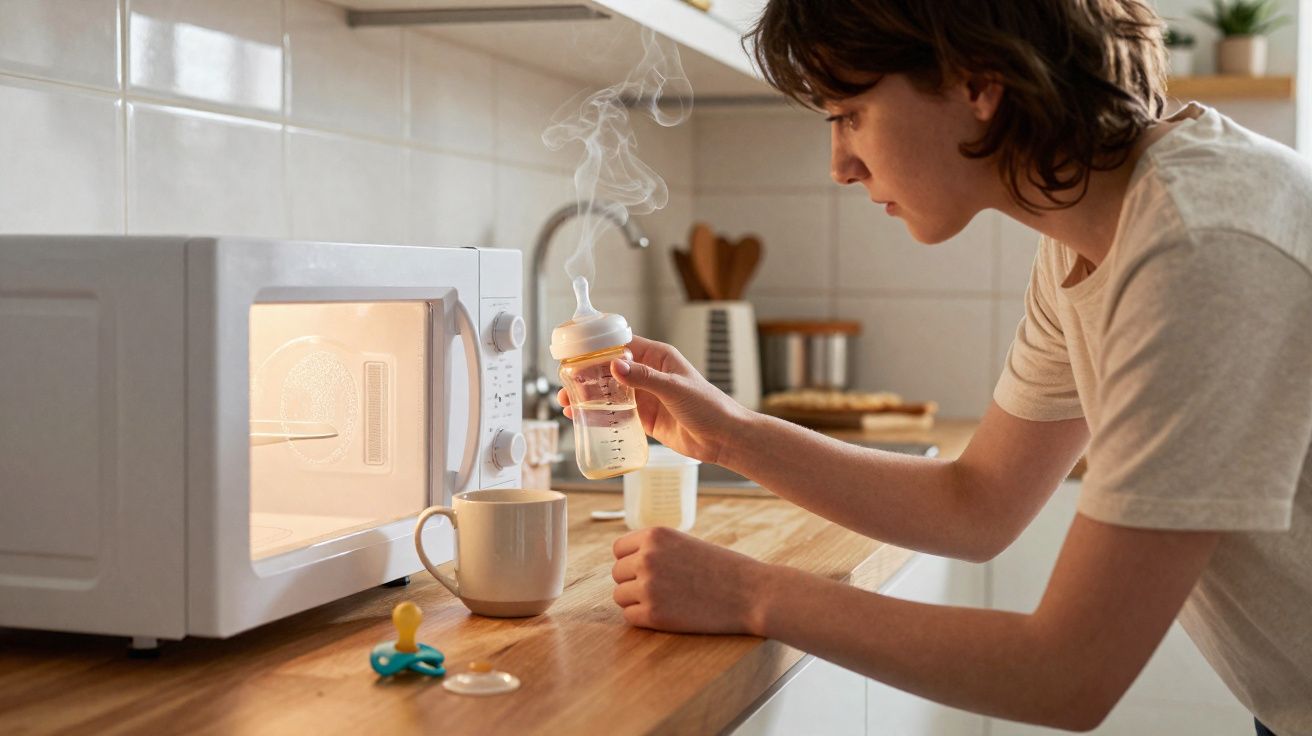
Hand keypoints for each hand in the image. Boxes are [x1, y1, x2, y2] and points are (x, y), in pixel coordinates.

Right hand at [558, 335, 749, 465]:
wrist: (724, 438)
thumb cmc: (709, 406)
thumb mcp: (674, 388)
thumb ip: (644, 377)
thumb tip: (615, 364)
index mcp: (658, 357)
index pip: (622, 344)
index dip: (598, 346)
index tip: (575, 351)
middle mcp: (649, 374)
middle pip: (610, 370)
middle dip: (587, 375)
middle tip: (565, 382)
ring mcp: (646, 396)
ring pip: (611, 393)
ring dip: (589, 396)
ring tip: (567, 402)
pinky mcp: (646, 418)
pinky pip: (618, 414)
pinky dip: (600, 415)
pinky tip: (583, 418)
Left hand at [611, 526, 770, 634]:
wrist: (751, 593)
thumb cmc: (723, 569)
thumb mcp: (685, 544)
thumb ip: (655, 550)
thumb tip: (626, 564)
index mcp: (654, 535)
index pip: (619, 549)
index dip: (632, 561)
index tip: (649, 571)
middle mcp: (646, 558)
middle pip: (617, 574)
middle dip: (634, 582)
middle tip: (663, 589)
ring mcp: (648, 586)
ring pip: (620, 596)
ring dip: (637, 601)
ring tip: (667, 601)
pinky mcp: (654, 614)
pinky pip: (630, 617)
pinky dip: (644, 618)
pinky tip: (668, 614)